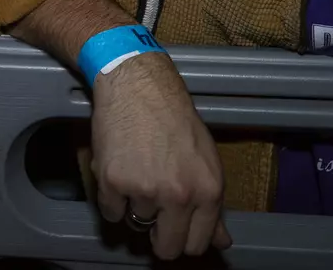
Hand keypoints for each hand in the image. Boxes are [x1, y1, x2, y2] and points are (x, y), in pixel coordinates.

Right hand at [90, 52, 230, 258]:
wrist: (137, 85)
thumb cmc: (173, 118)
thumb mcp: (205, 160)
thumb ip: (211, 206)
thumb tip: (222, 243)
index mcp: (208, 191)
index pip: (197, 244)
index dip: (183, 238)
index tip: (175, 229)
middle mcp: (179, 195)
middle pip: (167, 248)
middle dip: (159, 236)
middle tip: (153, 213)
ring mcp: (145, 190)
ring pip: (135, 224)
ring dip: (134, 205)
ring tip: (137, 171)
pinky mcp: (113, 182)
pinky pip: (110, 212)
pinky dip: (111, 198)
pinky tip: (119, 171)